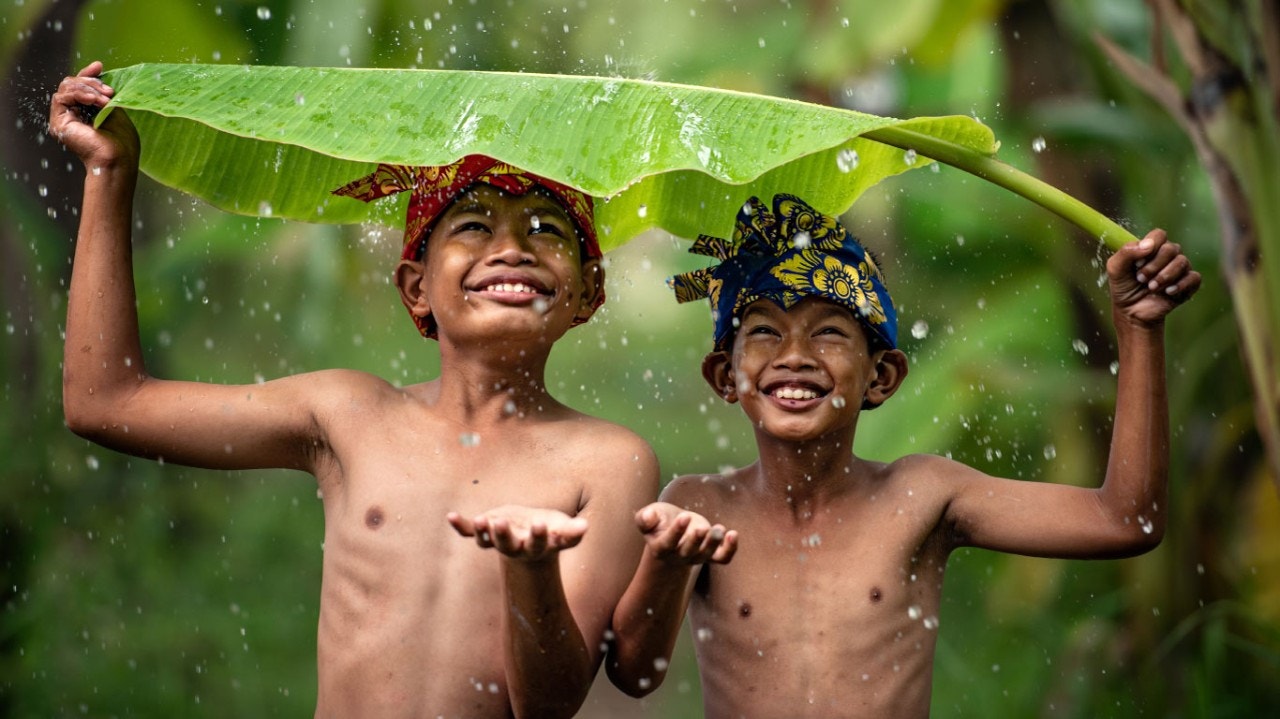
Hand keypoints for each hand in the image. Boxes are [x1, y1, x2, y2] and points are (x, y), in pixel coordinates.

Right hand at [48, 61, 138, 169]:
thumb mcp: (113, 108)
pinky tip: (94, 101)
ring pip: (67, 88)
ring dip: (89, 89)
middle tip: (109, 92)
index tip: (99, 66)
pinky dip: (79, 95)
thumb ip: (103, 91)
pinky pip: (62, 97)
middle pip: (71, 84)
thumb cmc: (122, 141)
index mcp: (85, 112)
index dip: (87, 75)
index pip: (80, 86)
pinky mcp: (58, 122)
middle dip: (91, 82)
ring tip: (105, 100)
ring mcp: (63, 119)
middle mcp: (72, 115)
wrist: (118, 160)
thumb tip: (97, 66)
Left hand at [448, 506, 587, 560]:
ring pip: (488, 541)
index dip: (538, 535)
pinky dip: (460, 526)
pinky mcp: (486, 532)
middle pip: (508, 545)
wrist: (530, 534)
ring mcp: (498, 540)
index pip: (538, 542)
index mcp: (537, 546)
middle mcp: (515, 547)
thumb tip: (584, 526)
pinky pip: (469, 533)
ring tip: (480, 520)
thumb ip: (572, 531)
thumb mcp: (562, 528)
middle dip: (504, 535)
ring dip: (482, 532)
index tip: (540, 524)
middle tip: (500, 523)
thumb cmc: (550, 529)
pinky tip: (451, 516)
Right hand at [635, 502, 736, 565]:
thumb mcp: (648, 515)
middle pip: (689, 551)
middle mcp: (679, 555)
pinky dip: (730, 549)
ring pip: (707, 554)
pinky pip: (722, 558)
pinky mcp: (711, 553)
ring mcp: (696, 556)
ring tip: (720, 529)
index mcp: (661, 547)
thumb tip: (647, 517)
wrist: (673, 528)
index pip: (668, 543)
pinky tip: (733, 534)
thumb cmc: (658, 520)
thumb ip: (645, 518)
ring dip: (714, 543)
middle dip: (696, 540)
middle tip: (702, 528)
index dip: (676, 531)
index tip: (683, 517)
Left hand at [1106, 229, 1200, 325]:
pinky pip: (1194, 277)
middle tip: (1141, 278)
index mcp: (1152, 248)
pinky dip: (1180, 285)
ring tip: (1151, 288)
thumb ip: (1126, 252)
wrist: (1131, 311)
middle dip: (1154, 265)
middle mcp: (1168, 256)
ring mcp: (1180, 269)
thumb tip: (1148, 244)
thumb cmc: (1124, 287)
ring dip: (1164, 276)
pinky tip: (1167, 292)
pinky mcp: (1189, 284)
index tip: (1137, 264)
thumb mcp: (1115, 268)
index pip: (1159, 235)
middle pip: (1171, 248)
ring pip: (1182, 261)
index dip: (1150, 247)